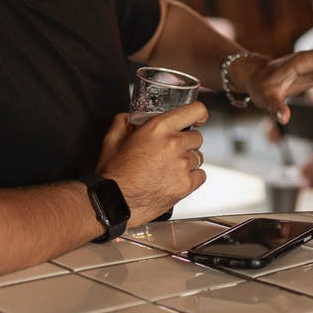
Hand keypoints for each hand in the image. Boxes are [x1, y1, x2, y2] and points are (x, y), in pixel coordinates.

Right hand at [96, 102, 208, 226]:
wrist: (113, 202)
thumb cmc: (113, 174)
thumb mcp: (112, 140)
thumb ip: (123, 123)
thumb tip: (129, 119)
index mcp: (159, 128)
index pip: (194, 111)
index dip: (199, 114)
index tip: (199, 119)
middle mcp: (174, 144)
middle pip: (196, 137)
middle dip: (185, 142)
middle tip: (170, 152)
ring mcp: (182, 165)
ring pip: (198, 157)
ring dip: (187, 161)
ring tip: (168, 169)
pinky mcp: (185, 185)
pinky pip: (200, 176)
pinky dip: (191, 178)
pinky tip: (175, 179)